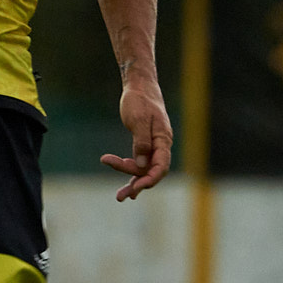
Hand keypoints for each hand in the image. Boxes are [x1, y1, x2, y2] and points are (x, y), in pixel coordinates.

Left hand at [101, 84, 172, 200]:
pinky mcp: (145, 144)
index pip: (161, 167)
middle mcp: (161, 145)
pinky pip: (141, 163)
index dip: (149, 180)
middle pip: (152, 171)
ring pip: (145, 169)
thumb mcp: (138, 119)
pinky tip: (128, 186)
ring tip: (120, 196)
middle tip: (120, 197)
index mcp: (163, 139)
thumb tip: (140, 165)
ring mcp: (154, 146)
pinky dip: (132, 172)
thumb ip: (141, 142)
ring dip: (133, 181)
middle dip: (137, 185)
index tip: (135, 188)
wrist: (139, 86)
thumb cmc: (139, 100)